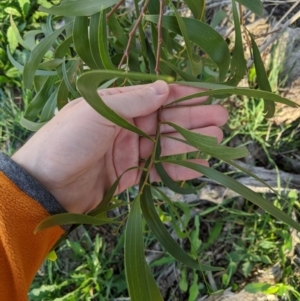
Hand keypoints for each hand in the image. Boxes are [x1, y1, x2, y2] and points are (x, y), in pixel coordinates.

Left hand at [12, 81, 227, 212]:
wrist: (46, 184)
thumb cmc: (67, 141)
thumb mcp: (97, 112)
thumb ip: (133, 101)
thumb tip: (165, 87)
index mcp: (118, 106)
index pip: (156, 97)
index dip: (183, 97)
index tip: (209, 97)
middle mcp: (127, 126)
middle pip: (166, 121)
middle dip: (194, 120)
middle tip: (221, 120)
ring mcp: (130, 151)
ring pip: (166, 145)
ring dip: (191, 144)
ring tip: (216, 142)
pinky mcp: (130, 173)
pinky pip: (159, 170)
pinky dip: (177, 169)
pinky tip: (197, 166)